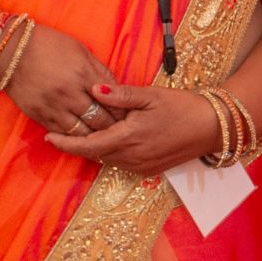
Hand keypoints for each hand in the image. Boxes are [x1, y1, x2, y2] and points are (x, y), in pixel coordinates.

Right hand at [0, 24, 117, 135]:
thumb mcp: (80, 50)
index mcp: (83, 73)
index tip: (128, 113)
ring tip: (103, 136)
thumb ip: (99, 71)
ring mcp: (53, 106)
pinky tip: (82, 136)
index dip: (122, 109)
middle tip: (121, 129)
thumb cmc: (48, 45)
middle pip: (100, 119)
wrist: (11, 51)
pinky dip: (74, 137)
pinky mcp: (39, 115)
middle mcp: (70, 93)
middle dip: (112, 125)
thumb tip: (116, 88)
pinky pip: (62, 133)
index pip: (112, 99)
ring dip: (95, 135)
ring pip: (82, 132)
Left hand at [43, 84, 216, 173]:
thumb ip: (120, 95)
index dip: (66, 143)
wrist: (213, 127)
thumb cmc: (183, 107)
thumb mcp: (151, 96)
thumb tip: (93, 90)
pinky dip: (111, 152)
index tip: (48, 137)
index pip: (88, 145)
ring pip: (107, 160)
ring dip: (95, 148)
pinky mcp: (150, 170)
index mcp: (129, 138)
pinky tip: (113, 138)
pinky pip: (121, 163)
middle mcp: (132, 158)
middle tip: (62, 130)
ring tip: (85, 132)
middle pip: (95, 154)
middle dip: (78, 144)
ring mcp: (141, 167)